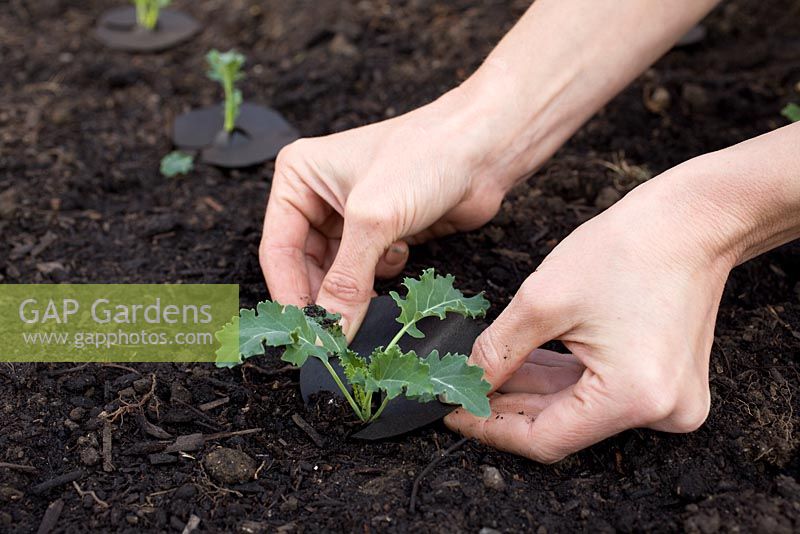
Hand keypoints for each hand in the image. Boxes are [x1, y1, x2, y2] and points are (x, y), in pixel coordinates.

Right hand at [260, 90, 506, 335]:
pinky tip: (400, 255)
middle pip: (305, 266)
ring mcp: (352, 216)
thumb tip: (328, 332)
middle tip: (334, 334)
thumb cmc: (425, 156)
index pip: (278, 249)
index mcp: (299, 177)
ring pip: (338, 274)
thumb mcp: (373, 220)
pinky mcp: (383, 233)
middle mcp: (319, 196)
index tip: (304, 333)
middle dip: (324, 297)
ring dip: (355, 289)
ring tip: (369, 297)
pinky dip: (381, 277)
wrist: (484, 149)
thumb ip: (347, 280)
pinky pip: (367, 273)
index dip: (289, 294)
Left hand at [445, 161, 738, 461]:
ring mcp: (672, 402)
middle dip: (508, 407)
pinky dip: (563, 380)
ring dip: (532, 392)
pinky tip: (526, 365)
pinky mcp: (668, 385)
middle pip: (563, 426)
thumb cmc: (627, 249)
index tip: (455, 415)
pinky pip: (602, 393)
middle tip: (463, 392)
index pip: (544, 439)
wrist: (691, 220)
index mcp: (634, 398)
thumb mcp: (542, 301)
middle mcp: (662, 413)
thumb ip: (497, 352)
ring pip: (579, 410)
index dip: (492, 429)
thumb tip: (467, 384)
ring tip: (489, 373)